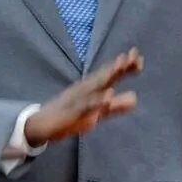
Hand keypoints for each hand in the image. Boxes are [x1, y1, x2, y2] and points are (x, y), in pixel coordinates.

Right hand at [24, 48, 143, 145]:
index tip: (139, 58)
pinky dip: (98, 99)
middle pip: (105, 75)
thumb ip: (116, 106)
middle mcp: (86, 89)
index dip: (125, 67)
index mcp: (92, 88)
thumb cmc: (72, 115)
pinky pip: (87, 105)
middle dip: (119, 66)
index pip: (111, 74)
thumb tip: (135, 99)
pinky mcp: (73, 111)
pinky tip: (109, 95)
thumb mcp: (98, 112)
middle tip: (134, 56)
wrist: (42, 125)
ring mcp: (79, 98)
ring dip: (108, 75)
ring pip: (96, 86)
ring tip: (122, 66)